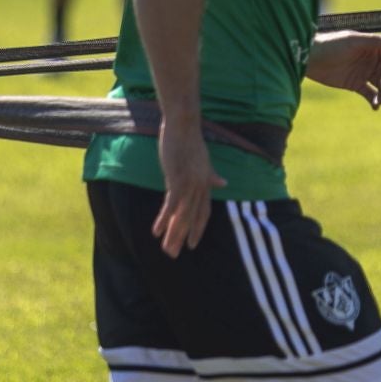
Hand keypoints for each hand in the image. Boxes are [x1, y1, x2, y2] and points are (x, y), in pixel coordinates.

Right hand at [152, 117, 223, 257]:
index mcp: (205, 184)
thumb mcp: (204, 161)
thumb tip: (224, 183)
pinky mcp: (177, 180)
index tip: (193, 244)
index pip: (203, 212)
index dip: (198, 228)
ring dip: (174, 234)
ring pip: (182, 216)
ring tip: (166, 250)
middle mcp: (199, 187)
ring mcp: (189, 184)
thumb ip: (212, 175)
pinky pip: (171, 205)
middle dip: (183, 238)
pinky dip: (164, 219)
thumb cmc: (191, 141)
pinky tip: (156, 232)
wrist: (184, 126)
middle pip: (192, 218)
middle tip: (174, 255)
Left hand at [306, 30, 380, 108]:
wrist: (310, 58)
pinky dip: (375, 101)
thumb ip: (375, 42)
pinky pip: (370, 94)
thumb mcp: (353, 41)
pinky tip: (376, 106)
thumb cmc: (331, 44)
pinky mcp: (356, 85)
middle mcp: (371, 60)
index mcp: (373, 48)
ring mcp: (364, 73)